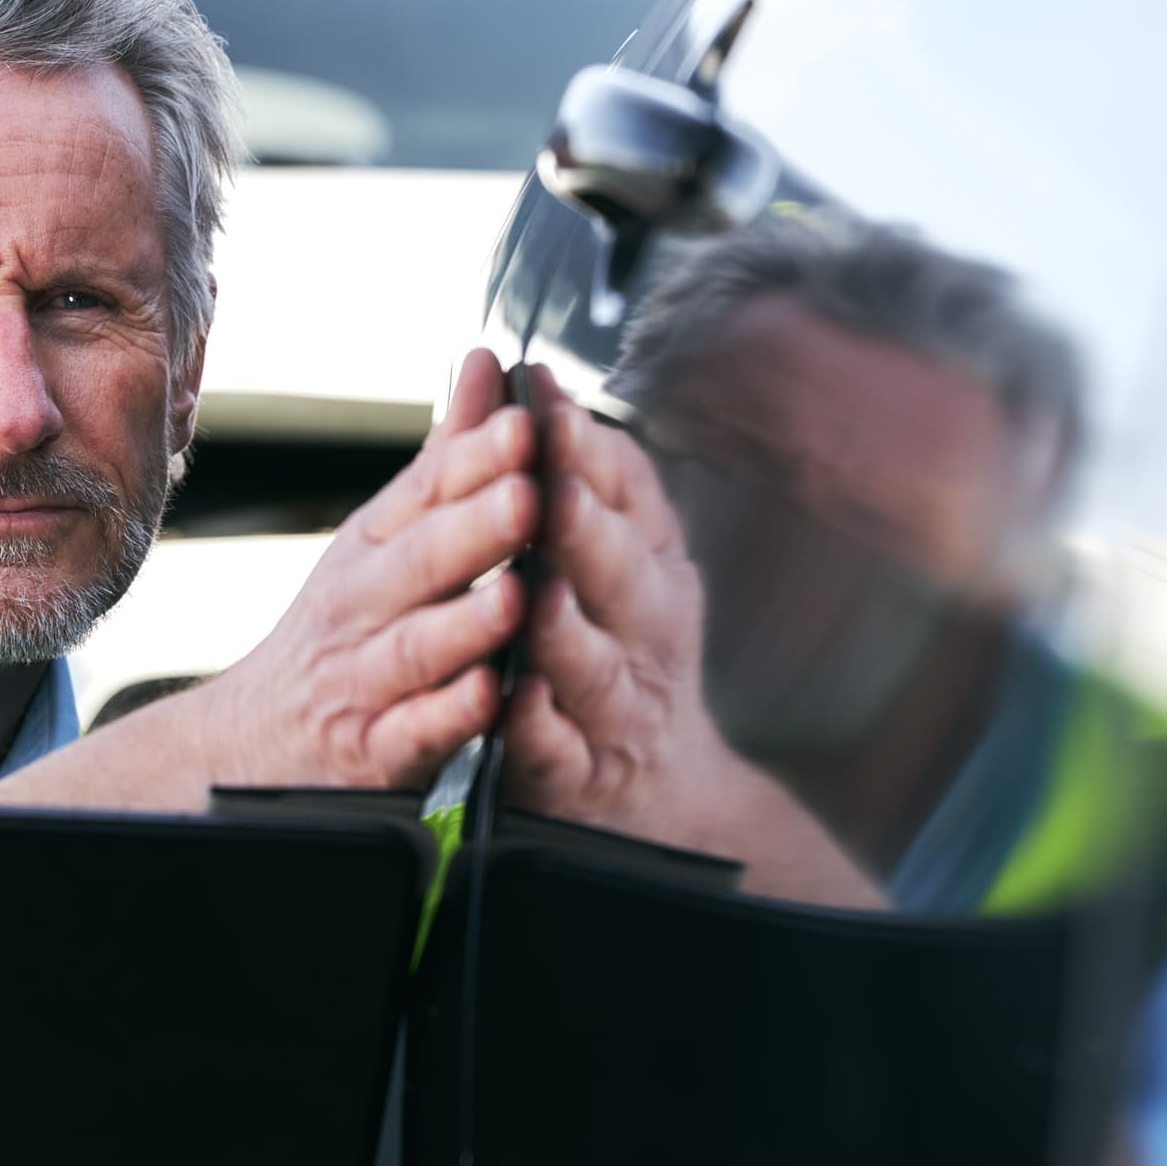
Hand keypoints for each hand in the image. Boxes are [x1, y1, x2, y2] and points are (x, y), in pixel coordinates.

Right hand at [183, 349, 537, 791]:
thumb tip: (490, 363)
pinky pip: (412, 733)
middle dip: (476, 526)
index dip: (476, 458)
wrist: (253, 745)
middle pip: (420, 561)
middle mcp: (363, 605)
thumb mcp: (384, 535)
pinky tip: (487, 699)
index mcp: (373, 544)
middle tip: (530, 491)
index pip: (427, 492)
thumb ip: (448, 458)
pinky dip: (447, 717)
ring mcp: (363, 680)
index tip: (526, 420)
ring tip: (517, 596)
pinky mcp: (373, 754)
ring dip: (467, 621)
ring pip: (418, 647)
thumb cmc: (343, 628)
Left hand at [503, 374, 881, 907]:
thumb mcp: (604, 554)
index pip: (627, 495)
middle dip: (585, 527)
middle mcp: (648, 631)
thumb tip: (512, 368)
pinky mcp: (581, 775)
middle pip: (621, 575)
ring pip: (596, 665)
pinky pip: (562, 751)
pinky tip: (515, 701)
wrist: (654, 797)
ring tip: (536, 593)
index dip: (586, 447)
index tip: (544, 398)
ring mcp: (620, 707)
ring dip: (567, 628)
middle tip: (550, 483)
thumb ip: (562, 469)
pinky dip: (540, 728)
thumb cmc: (617, 650)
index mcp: (650, 565)